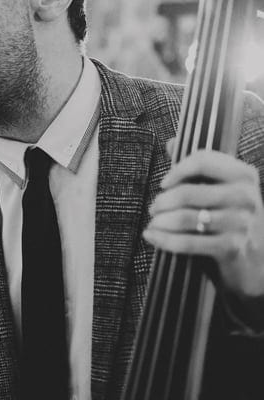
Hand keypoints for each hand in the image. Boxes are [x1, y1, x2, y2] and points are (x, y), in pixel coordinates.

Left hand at [144, 148, 263, 297]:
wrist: (254, 263)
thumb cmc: (229, 219)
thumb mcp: (220, 189)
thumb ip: (198, 166)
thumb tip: (172, 142)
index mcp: (243, 175)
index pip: (203, 160)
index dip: (177, 169)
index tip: (164, 183)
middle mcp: (245, 196)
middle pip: (187, 192)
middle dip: (162, 201)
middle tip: (154, 208)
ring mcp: (240, 223)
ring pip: (184, 218)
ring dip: (160, 221)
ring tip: (153, 222)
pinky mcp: (231, 247)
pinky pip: (187, 242)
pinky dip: (163, 239)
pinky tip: (151, 235)